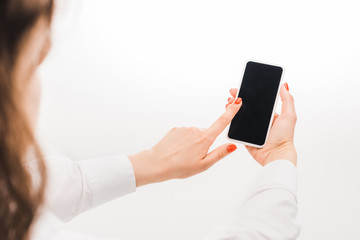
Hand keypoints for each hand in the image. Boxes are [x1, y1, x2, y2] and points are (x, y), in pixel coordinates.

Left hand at [128, 97, 242, 186]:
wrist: (157, 164)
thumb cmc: (180, 167)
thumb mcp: (204, 165)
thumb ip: (220, 153)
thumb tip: (232, 146)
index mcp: (205, 138)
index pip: (222, 122)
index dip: (231, 111)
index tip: (238, 102)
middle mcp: (195, 130)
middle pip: (206, 133)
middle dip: (204, 142)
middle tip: (195, 156)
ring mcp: (185, 128)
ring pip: (195, 134)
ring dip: (193, 142)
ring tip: (184, 155)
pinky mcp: (176, 128)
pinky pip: (185, 134)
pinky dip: (184, 141)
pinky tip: (178, 150)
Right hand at [227, 83, 296, 165]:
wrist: (275, 155)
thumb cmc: (284, 138)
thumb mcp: (289, 116)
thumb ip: (287, 100)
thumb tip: (284, 85)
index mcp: (270, 116)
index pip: (258, 102)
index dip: (250, 94)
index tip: (242, 87)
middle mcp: (260, 122)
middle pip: (247, 108)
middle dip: (238, 100)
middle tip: (232, 95)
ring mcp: (252, 130)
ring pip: (240, 117)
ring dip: (233, 110)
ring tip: (228, 104)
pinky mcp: (245, 138)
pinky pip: (237, 129)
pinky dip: (231, 122)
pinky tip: (228, 115)